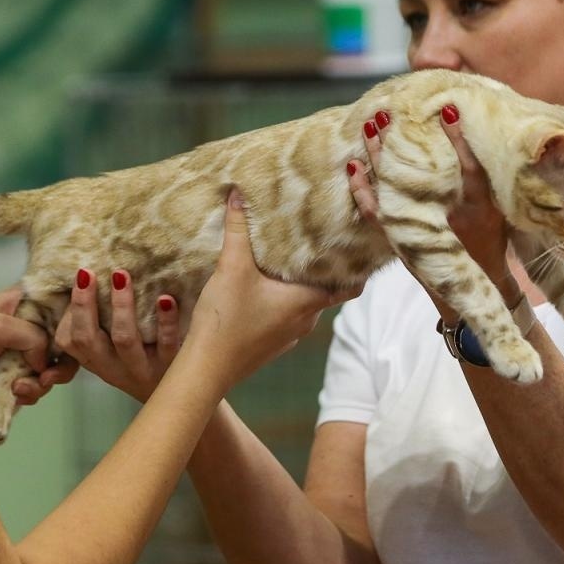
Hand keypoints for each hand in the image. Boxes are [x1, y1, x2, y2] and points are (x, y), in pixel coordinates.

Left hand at [0, 287, 76, 400]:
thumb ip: (33, 337)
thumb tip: (47, 361)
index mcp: (27, 301)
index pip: (66, 308)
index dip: (71, 329)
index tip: (63, 350)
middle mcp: (30, 322)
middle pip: (65, 344)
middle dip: (58, 367)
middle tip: (45, 380)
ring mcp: (23, 347)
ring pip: (51, 368)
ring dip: (40, 384)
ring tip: (18, 390)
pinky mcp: (15, 369)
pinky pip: (36, 382)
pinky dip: (29, 392)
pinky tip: (14, 395)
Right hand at [54, 267, 182, 401]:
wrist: (181, 399)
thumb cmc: (141, 364)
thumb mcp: (114, 354)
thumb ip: (100, 326)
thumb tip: (88, 279)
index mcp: (96, 361)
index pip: (69, 340)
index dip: (70, 312)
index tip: (81, 277)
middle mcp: (114, 368)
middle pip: (88, 339)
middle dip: (84, 305)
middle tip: (88, 273)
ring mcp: (143, 370)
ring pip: (124, 339)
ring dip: (121, 306)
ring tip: (121, 275)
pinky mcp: (172, 367)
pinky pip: (167, 344)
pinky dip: (166, 321)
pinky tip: (166, 298)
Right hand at [183, 188, 360, 388]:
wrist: (205, 371)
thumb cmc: (225, 322)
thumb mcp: (231, 269)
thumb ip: (238, 229)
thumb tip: (239, 193)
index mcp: (308, 302)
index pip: (352, 285)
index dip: (359, 265)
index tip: (359, 243)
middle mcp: (307, 321)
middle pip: (328, 288)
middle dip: (325, 265)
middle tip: (321, 236)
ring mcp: (290, 335)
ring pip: (307, 302)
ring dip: (302, 281)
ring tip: (292, 253)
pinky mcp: (272, 343)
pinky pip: (288, 315)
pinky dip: (285, 297)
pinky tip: (266, 284)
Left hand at [347, 104, 510, 278]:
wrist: (471, 284)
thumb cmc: (490, 238)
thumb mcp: (500, 208)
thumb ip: (489, 176)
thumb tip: (469, 132)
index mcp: (479, 206)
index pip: (470, 167)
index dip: (459, 138)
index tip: (447, 109)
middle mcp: (448, 214)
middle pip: (420, 171)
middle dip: (403, 139)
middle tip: (388, 111)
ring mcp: (421, 224)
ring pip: (393, 185)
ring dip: (379, 154)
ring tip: (370, 124)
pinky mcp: (400, 235)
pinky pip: (374, 211)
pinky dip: (361, 188)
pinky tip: (353, 165)